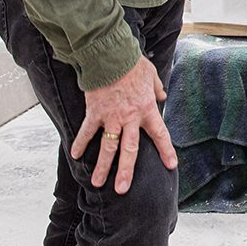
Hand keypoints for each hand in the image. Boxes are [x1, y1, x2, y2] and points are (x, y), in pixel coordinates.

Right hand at [69, 56, 177, 193]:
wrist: (112, 56)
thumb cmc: (133, 64)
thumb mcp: (152, 75)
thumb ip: (157, 88)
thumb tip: (162, 96)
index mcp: (146, 109)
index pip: (160, 133)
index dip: (166, 150)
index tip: (171, 165)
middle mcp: (130, 118)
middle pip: (129, 150)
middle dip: (126, 171)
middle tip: (122, 190)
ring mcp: (111, 117)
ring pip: (107, 147)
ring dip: (102, 166)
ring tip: (97, 183)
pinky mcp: (94, 113)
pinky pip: (87, 132)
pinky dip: (80, 143)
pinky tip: (76, 156)